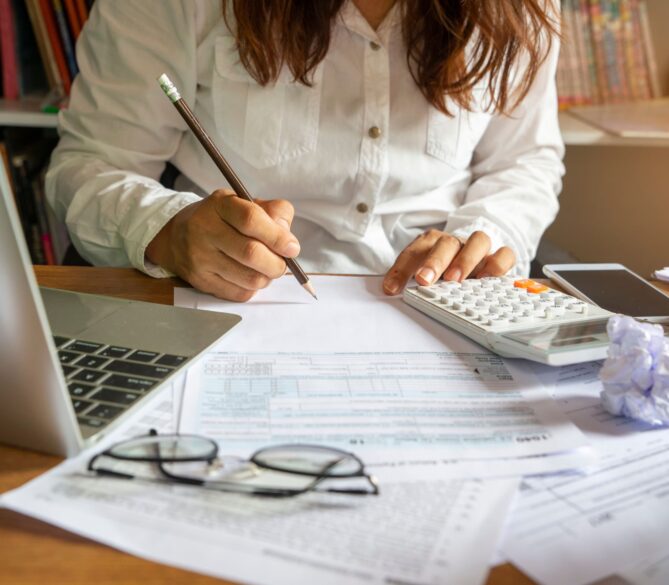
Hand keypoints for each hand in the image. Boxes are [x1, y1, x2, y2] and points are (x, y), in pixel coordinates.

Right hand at [146, 189, 299, 301]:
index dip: (277, 236)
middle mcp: (205, 230)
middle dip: (277, 263)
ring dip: (267, 277)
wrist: (177, 237)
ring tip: (265, 268)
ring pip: (249, 278)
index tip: (292, 248)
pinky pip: (240, 293)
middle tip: (283, 263)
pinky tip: (249, 275)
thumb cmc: (222, 219)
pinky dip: (253, 288)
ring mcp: (200, 258)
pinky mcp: (201, 281)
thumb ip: (273, 213)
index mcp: (220, 205)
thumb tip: (289, 241)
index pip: (251, 220)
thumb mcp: (245, 204)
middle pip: (251, 253)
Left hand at [382, 229, 515, 294]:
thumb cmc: (443, 267)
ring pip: (478, 240)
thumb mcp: (422, 272)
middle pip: (446, 243)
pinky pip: (505, 254)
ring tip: (456, 279)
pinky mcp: (499, 256)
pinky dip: (497, 264)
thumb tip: (391, 292)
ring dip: (466, 259)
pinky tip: (486, 280)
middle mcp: (455, 242)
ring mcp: (478, 248)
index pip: (413, 252)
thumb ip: (408, 279)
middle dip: (434, 261)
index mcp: (431, 243)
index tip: (391, 289)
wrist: (472, 254)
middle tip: (424, 280)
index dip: (400, 270)